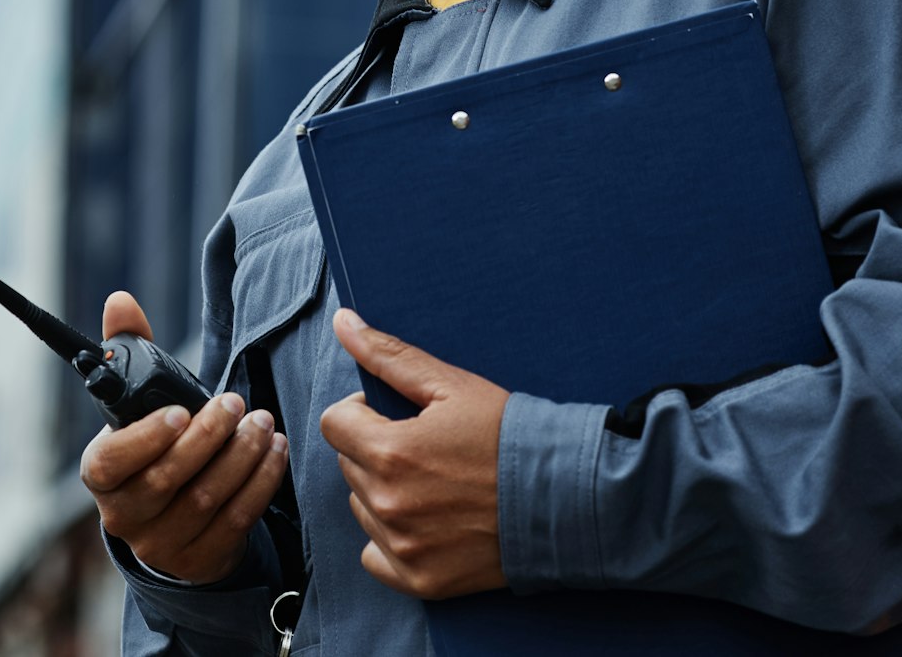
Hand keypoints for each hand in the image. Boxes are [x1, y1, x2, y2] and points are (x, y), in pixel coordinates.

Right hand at [79, 291, 290, 583]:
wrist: (172, 518)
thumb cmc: (155, 445)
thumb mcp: (138, 403)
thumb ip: (129, 349)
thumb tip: (121, 300)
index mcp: (101, 475)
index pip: (111, 462)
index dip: (145, 438)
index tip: (180, 411)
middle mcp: (124, 516)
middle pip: (167, 479)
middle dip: (208, 437)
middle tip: (236, 404)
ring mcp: (162, 545)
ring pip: (205, 501)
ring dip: (241, 458)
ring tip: (264, 423)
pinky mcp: (200, 560)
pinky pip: (236, 522)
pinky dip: (260, 484)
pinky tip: (275, 452)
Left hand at [319, 308, 508, 599]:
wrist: (567, 499)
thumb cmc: (511, 435)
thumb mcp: (452, 385)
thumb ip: (389, 356)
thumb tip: (342, 322)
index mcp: (390, 451)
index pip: (334, 424)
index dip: (361, 412)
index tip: (395, 416)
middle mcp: (388, 504)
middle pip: (348, 465)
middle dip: (376, 450)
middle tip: (426, 449)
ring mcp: (403, 547)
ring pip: (362, 508)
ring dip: (383, 493)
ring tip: (434, 484)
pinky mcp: (419, 579)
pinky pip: (374, 556)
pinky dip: (392, 540)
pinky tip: (429, 522)